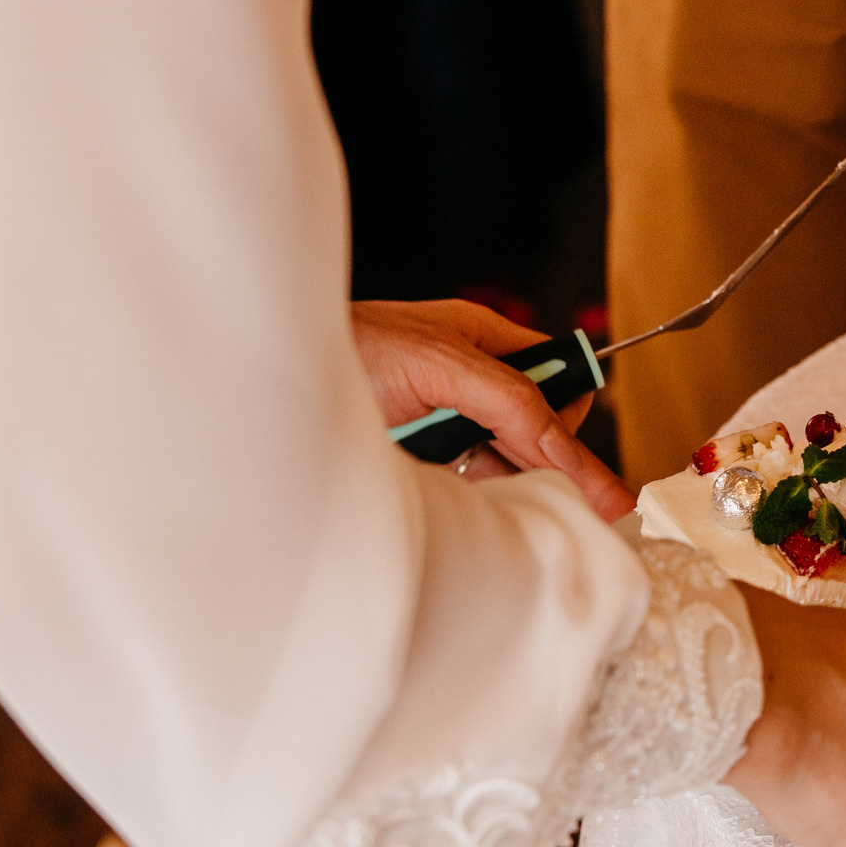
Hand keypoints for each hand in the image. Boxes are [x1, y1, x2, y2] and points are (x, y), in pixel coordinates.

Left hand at [350, 299, 633, 520]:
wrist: (266, 391)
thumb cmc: (341, 350)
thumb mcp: (437, 363)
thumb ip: (508, 398)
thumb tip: (561, 442)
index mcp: (482, 341)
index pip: (557, 379)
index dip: (569, 420)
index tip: (579, 468)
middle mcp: (469, 381)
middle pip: (538, 427)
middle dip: (550, 460)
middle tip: (575, 500)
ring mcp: (445, 421)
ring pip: (508, 460)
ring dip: (515, 481)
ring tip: (533, 505)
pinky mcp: (423, 458)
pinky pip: (472, 483)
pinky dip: (483, 497)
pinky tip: (486, 506)